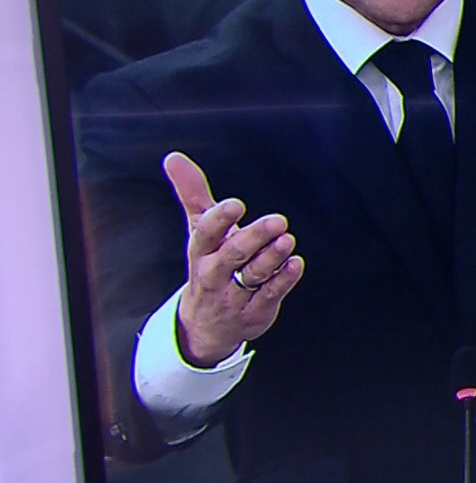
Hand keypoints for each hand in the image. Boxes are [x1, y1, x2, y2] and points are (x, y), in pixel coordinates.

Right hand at [163, 152, 304, 367]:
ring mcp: (234, 295)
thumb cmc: (207, 263)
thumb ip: (192, 194)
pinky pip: (269, 295)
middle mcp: (214, 274)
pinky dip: (283, 280)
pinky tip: (295, 264)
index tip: (236, 205)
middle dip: (254, 238)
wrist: (205, 325)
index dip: (219, 220)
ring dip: (272, 258)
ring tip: (287, 240)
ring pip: (253, 276)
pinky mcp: (255, 311)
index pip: (205, 234)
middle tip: (278, 221)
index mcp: (200, 251)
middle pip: (232, 255)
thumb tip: (173, 157)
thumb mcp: (198, 230)